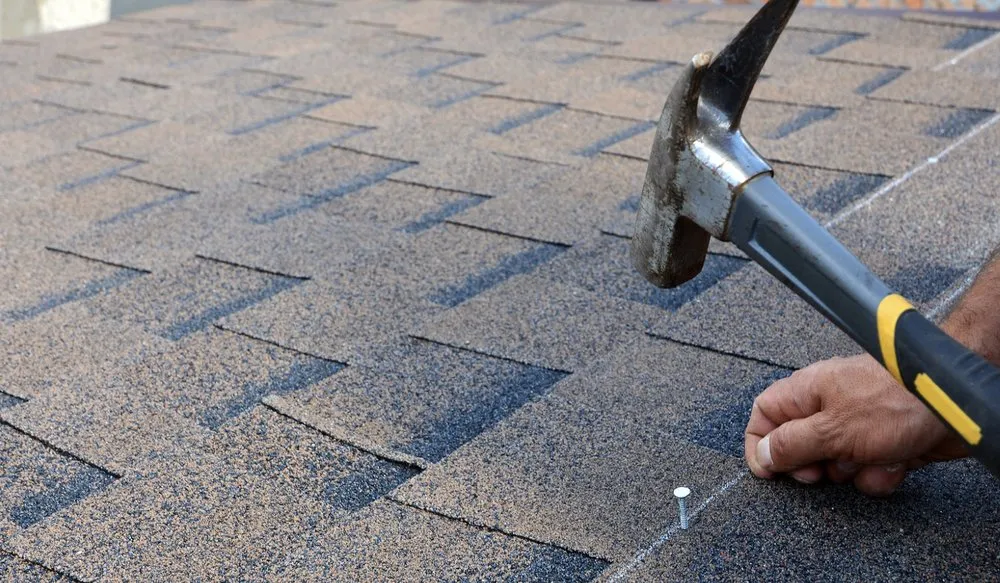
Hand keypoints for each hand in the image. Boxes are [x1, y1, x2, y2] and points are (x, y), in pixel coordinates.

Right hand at [745, 355, 967, 495]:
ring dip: (852, 472)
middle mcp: (828, 406)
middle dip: (813, 466)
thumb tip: (762, 455)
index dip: (760, 444)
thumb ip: (792, 444)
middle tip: (821, 473)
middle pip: (800, 446)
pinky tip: (896, 462)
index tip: (767, 471)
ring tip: (871, 458)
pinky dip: (880, 472)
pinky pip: (867, 469)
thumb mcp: (832, 430)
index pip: (764, 415)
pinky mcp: (884, 441)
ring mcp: (857, 424)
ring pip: (836, 464)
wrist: (952, 403)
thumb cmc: (894, 401)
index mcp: (806, 392)